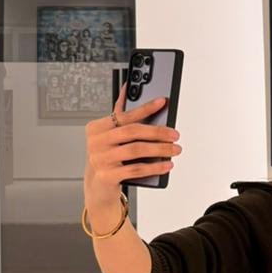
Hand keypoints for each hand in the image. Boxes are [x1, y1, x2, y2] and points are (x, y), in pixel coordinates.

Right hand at [84, 84, 181, 208]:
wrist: (98, 184)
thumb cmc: (108, 155)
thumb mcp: (110, 134)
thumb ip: (119, 112)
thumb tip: (127, 88)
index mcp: (96, 128)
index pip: (124, 115)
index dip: (145, 108)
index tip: (162, 102)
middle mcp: (96, 142)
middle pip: (132, 132)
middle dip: (157, 132)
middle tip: (175, 135)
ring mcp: (100, 160)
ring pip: (136, 150)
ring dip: (160, 149)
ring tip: (175, 149)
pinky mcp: (107, 176)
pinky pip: (136, 170)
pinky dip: (155, 167)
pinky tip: (167, 165)